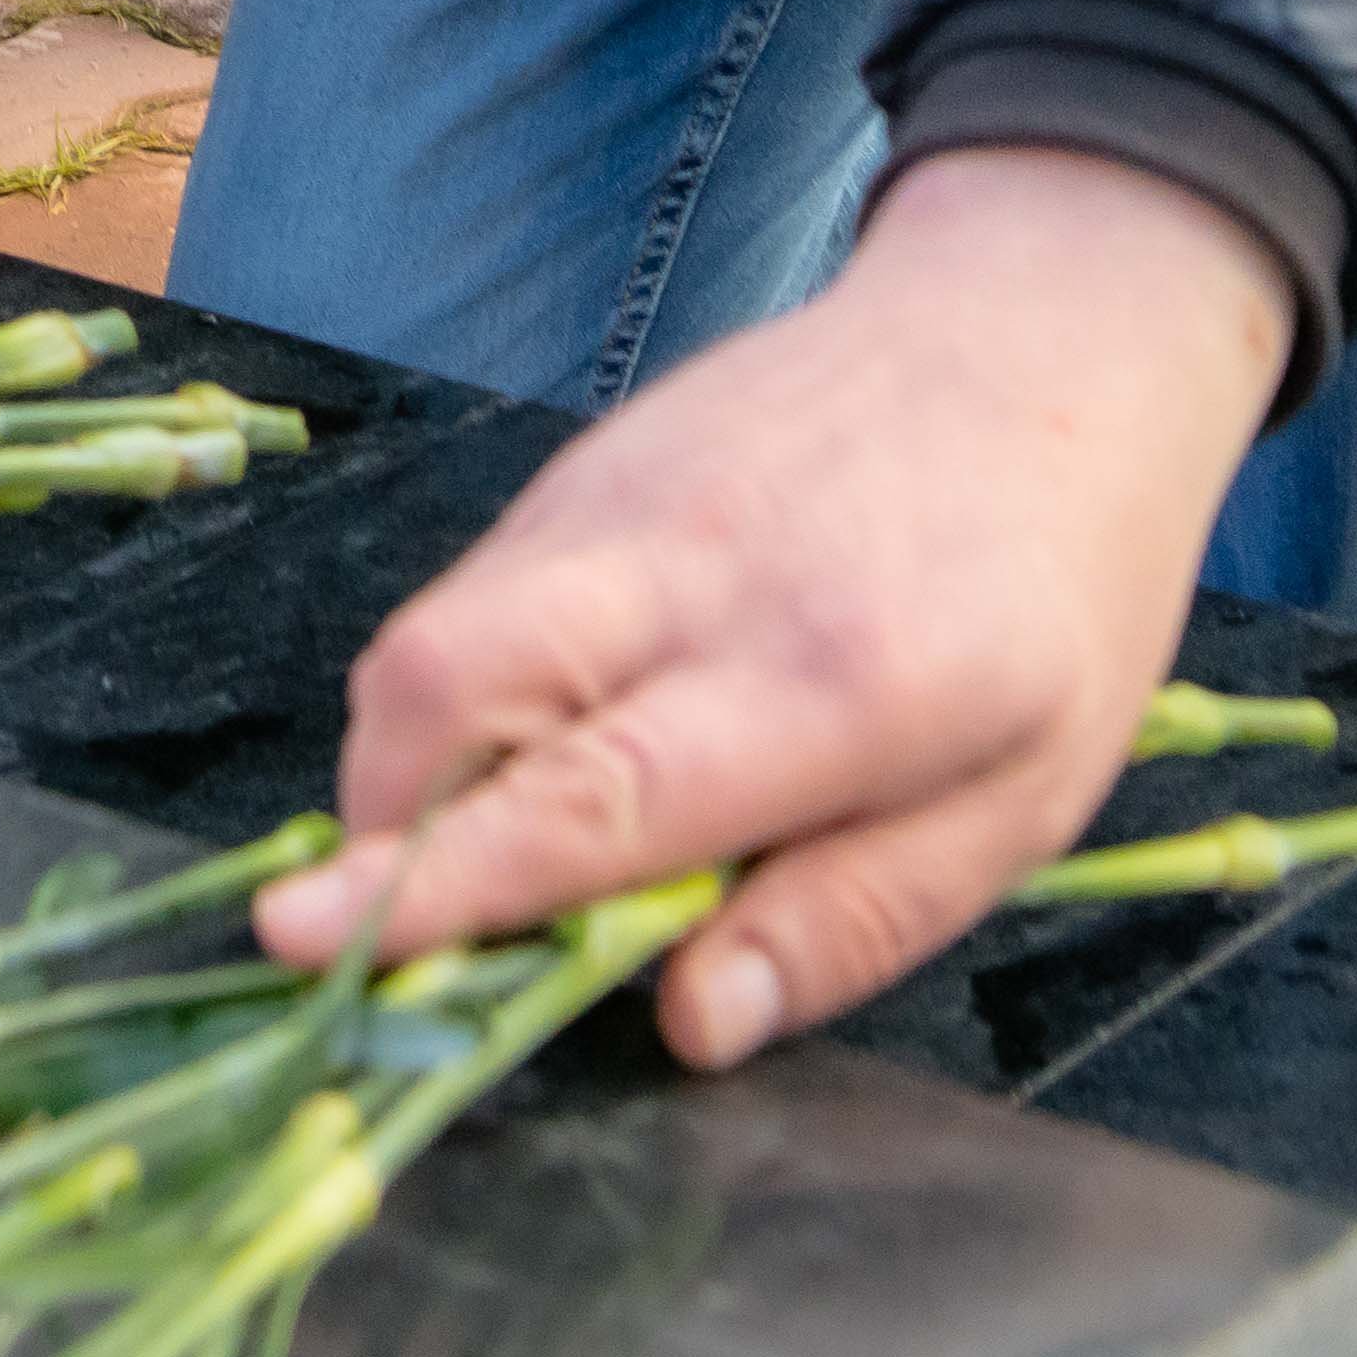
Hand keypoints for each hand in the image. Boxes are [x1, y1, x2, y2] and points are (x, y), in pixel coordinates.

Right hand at [249, 147, 1289, 1062]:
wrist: (1044, 331)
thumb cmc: (1056, 591)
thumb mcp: (1023, 799)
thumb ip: (853, 920)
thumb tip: (692, 1025)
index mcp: (825, 679)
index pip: (593, 797)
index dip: (442, 883)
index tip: (300, 941)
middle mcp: (694, 571)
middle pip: (449, 687)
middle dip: (382, 827)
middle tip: (417, 922)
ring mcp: (618, 496)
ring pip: (435, 637)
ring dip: (415, 767)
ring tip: (506, 836)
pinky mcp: (584, 464)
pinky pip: (474, 595)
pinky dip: (466, 692)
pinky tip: (561, 732)